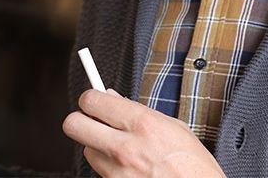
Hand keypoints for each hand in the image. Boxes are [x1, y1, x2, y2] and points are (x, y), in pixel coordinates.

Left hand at [62, 89, 224, 177]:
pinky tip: (127, 165)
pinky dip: (108, 166)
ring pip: (86, 150)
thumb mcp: (174, 127)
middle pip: (74, 125)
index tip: (94, 99)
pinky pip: (99, 170)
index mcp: (143, 124)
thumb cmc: (194, 166)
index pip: (92, 101)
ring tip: (120, 147)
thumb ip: (138, 111)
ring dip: (98, 145)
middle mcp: (125, 148)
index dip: (91, 98)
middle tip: (93, 119)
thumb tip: (111, 98)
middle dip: (81, 119)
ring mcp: (117, 172)